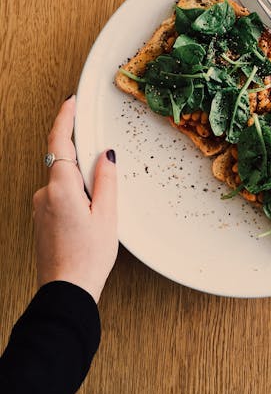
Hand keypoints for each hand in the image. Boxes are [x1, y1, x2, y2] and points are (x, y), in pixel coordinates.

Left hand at [33, 95, 117, 302]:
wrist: (66, 290)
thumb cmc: (88, 257)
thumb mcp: (107, 214)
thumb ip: (106, 179)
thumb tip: (106, 154)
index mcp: (61, 187)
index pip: (59, 141)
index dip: (64, 118)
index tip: (71, 102)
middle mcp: (44, 193)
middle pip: (63, 160)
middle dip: (82, 159)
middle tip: (102, 172)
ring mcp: (40, 206)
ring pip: (62, 180)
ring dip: (79, 183)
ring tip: (98, 209)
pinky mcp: (41, 217)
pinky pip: (58, 194)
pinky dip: (73, 195)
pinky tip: (87, 216)